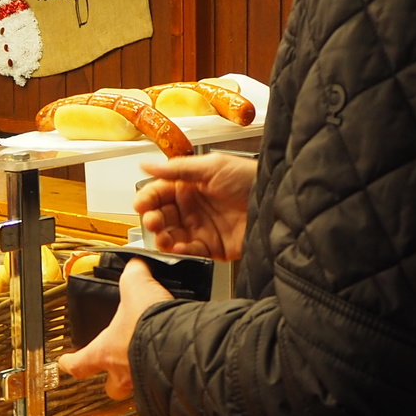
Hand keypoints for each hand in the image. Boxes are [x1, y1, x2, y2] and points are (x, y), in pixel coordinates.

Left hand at [57, 258, 171, 399]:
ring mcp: (145, 384)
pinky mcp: (168, 388)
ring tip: (151, 365)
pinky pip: (162, 390)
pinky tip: (175, 366)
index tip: (65, 360)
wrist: (181, 342)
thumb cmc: (149, 322)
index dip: (70, 361)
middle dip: (112, 381)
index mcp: (106, 351)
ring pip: (137, 390)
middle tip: (117, 371)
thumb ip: (133, 274)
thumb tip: (136, 264)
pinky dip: (165, 380)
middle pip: (110, 388)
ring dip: (141, 380)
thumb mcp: (137, 287)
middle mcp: (123, 373)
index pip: (79, 363)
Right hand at [135, 153, 255, 259]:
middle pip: (161, 216)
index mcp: (189, 186)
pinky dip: (181, 251)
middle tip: (152, 220)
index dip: (148, 198)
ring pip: (170, 236)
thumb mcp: (212, 167)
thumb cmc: (249, 179)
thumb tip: (147, 163)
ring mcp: (200, 228)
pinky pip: (189, 252)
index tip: (141, 204)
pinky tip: (180, 246)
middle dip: (152, 219)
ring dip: (162, 238)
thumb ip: (177, 169)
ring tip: (163, 237)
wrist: (273, 203)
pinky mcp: (211, 247)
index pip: (159, 193)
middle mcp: (192, 208)